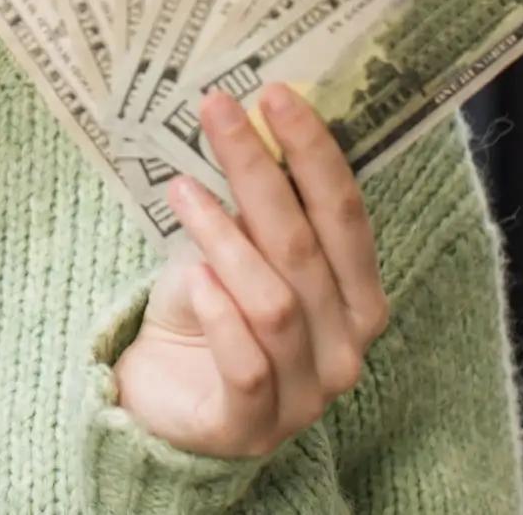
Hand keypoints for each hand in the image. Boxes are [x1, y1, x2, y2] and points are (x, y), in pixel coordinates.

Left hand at [113, 83, 390, 458]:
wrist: (165, 399)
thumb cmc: (210, 312)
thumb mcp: (237, 250)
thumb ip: (258, 207)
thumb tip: (247, 117)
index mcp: (357, 298)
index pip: (346, 216)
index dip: (314, 153)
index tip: (274, 94)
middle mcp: (344, 348)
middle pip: (305, 248)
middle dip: (260, 170)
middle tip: (218, 111)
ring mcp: (304, 395)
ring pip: (275, 304)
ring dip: (226, 239)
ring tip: (182, 190)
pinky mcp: (251, 429)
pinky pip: (247, 367)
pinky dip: (222, 317)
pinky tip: (193, 277)